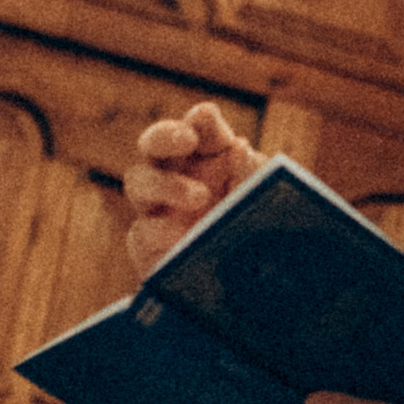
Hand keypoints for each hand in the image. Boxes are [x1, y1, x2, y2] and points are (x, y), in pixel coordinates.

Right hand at [125, 101, 261, 280]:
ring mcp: (157, 206)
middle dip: (166, 135)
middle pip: (155, 142)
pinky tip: (179, 238)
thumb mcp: (265, 199)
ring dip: (166, 184)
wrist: (243, 288)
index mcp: (211, 155)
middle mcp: (178, 173)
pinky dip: (160, 231)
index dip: (202, 119)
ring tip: (200, 197)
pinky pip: (142, 231)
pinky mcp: (146, 240)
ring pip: (139, 181)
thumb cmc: (257, 228)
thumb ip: (252, 174)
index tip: (207, 115)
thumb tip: (240, 147)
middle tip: (188, 139)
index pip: (202, 127)